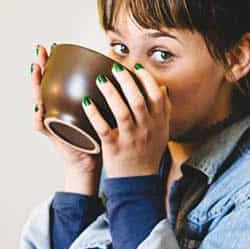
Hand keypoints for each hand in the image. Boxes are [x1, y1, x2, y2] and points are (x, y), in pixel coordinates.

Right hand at [31, 43, 101, 193]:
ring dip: (35, 84)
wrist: (89, 163)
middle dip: (40, 66)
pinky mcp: (52, 135)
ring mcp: (50, 121)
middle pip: (43, 84)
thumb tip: (118, 73)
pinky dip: (38, 115)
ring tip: (35, 69)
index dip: (53, 62)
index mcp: (64, 103)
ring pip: (37, 99)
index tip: (53, 46)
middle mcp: (54, 110)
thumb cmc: (94, 137)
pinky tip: (39, 104)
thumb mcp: (98, 113)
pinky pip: (41, 124)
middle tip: (40, 50)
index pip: (55, 78)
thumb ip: (102, 97)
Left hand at [82, 62, 170, 177]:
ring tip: (100, 79)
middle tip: (114, 68)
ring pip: (121, 112)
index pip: (157, 95)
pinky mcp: (114, 148)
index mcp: (159, 123)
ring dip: (110, 93)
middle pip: (139, 100)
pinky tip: (86, 102)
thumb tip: (161, 87)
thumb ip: (163, 110)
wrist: (138, 182)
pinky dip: (94, 114)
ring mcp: (131, 139)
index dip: (147, 79)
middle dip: (127, 81)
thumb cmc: (148, 153)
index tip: (136, 67)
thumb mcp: (162, 132)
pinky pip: (103, 128)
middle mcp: (147, 130)